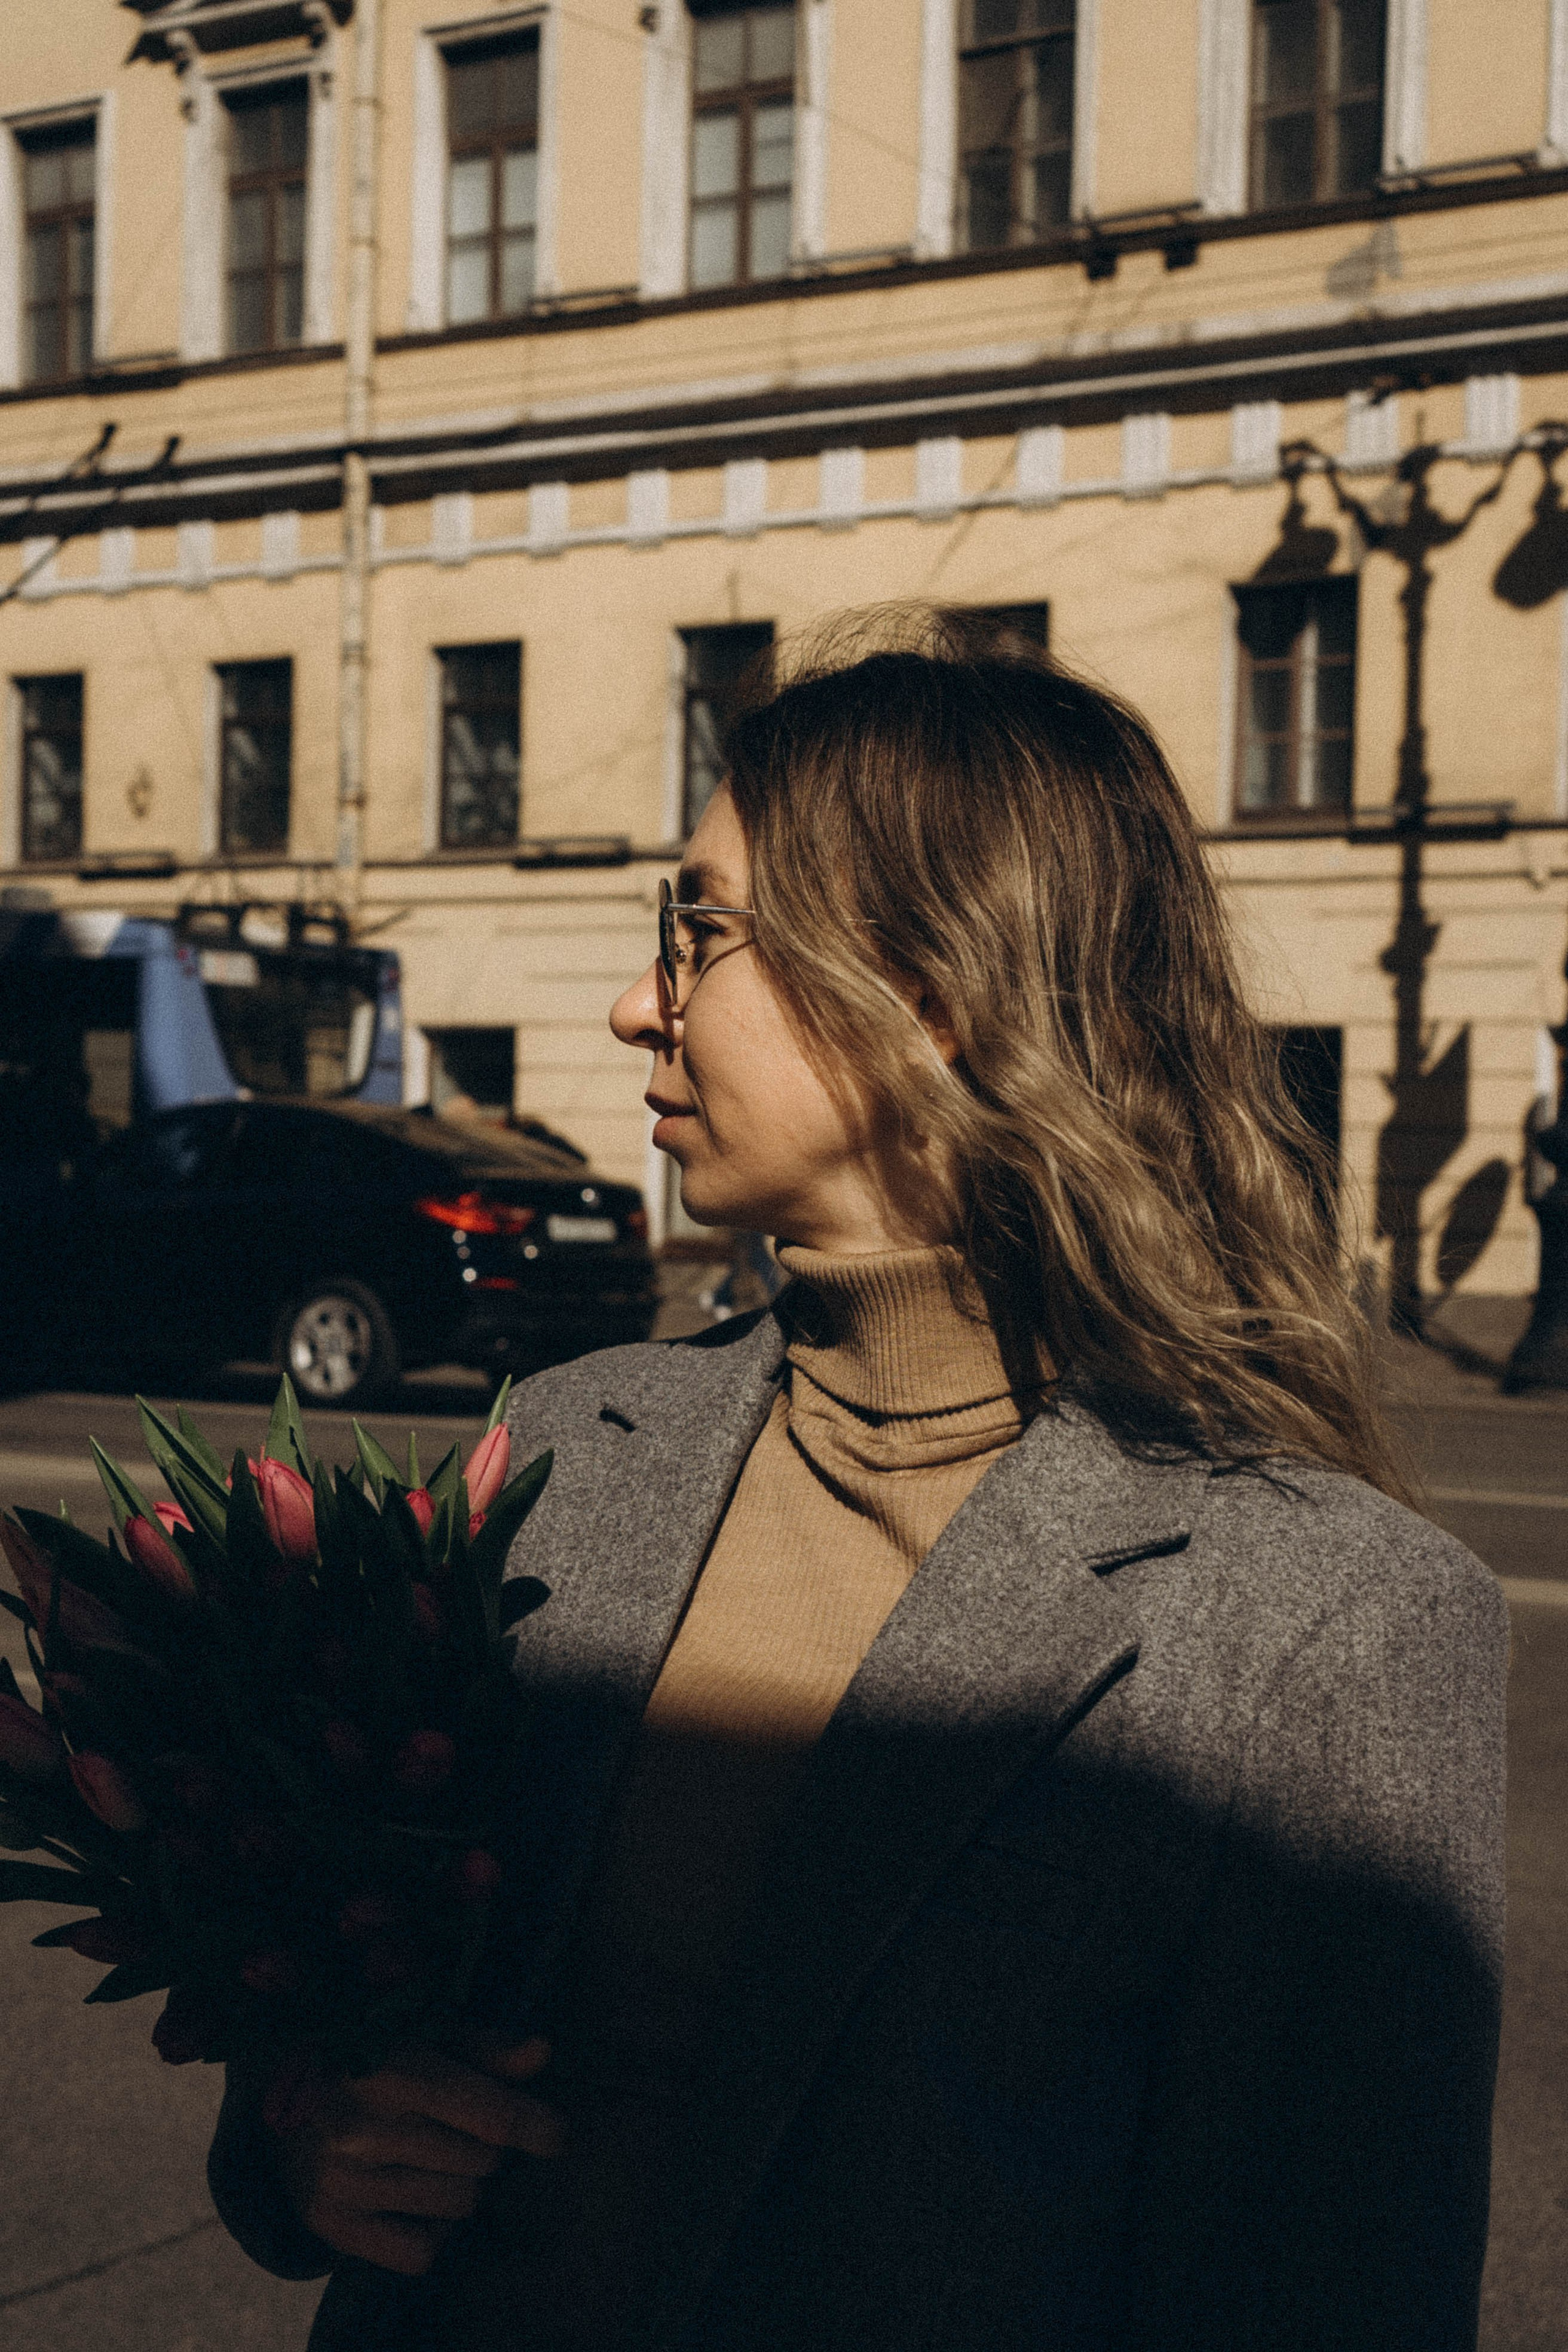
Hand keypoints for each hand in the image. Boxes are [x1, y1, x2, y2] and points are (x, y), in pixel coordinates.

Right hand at [274, 2035, 562, 2275]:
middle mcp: (365, 2128)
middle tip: (464, 2127)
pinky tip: (418, 2197)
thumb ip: (486, 2047)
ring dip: (463, 2184)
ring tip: (438, 2156)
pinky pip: (418, 2254)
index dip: (534, 2126)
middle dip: (488, 2146)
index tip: (555, 2134)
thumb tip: (542, 2053)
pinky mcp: (329, 2222)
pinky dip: (432, 2233)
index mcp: (393, 2068)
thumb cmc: (371, 2052)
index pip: (486, 2115)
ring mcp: (344, 2180)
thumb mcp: (427, 2031)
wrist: (277, 2091)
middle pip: (481, 2163)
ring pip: (457, 2206)